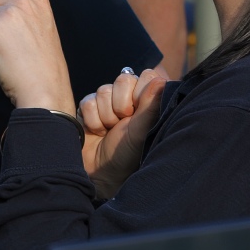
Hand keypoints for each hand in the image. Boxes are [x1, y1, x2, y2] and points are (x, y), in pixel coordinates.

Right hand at [79, 68, 167, 198]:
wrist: (100, 173)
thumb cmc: (127, 155)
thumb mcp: (141, 131)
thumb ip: (150, 104)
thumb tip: (161, 79)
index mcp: (147, 101)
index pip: (147, 76)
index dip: (140, 93)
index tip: (138, 114)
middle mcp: (129, 98)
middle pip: (123, 80)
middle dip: (120, 106)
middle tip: (122, 124)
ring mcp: (108, 102)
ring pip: (103, 91)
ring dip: (105, 116)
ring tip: (109, 132)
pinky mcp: (89, 108)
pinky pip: (87, 102)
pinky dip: (92, 121)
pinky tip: (97, 132)